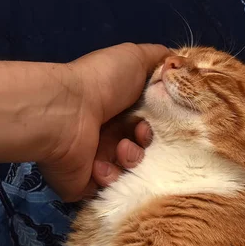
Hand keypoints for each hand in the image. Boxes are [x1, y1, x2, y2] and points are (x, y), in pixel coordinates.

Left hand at [38, 43, 168, 200]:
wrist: (66, 113)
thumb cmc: (102, 83)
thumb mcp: (135, 57)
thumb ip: (159, 60)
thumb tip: (178, 65)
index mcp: (119, 108)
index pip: (151, 121)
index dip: (160, 122)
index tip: (163, 118)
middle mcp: (108, 133)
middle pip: (144, 147)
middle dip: (147, 142)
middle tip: (140, 135)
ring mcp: (97, 160)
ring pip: (132, 170)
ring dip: (131, 159)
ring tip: (120, 150)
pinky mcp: (87, 184)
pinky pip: (112, 188)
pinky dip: (111, 176)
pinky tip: (100, 163)